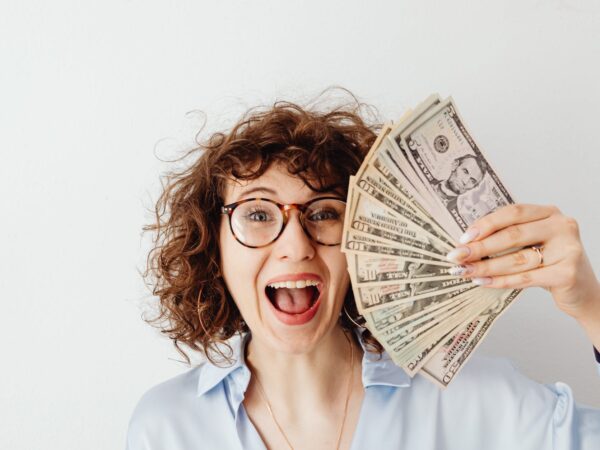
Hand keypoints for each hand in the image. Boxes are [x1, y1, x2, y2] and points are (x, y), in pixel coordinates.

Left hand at [447, 204, 599, 324]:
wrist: (582, 292)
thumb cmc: (550, 264)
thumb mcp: (533, 243)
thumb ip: (508, 237)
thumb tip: (467, 242)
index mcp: (549, 213)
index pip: (512, 212)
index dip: (485, 224)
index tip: (463, 238)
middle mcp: (561, 226)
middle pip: (512, 235)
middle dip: (479, 247)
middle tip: (456, 256)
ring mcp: (567, 249)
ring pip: (516, 259)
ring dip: (485, 266)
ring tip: (464, 271)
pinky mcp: (567, 273)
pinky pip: (525, 278)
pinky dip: (500, 280)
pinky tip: (482, 281)